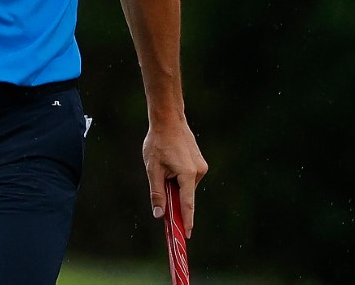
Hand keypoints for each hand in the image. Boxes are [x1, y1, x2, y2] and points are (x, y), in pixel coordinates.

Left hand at [143, 119, 207, 237]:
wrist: (168, 119)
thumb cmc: (158, 142)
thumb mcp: (152, 168)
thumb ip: (157, 193)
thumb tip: (159, 215)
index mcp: (187, 174)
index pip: (188, 204)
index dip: (187, 221)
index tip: (187, 235)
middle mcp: (199, 172)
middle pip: (186, 195)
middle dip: (175, 200)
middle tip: (161, 197)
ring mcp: (201, 166)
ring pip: (186, 186)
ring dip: (175, 186)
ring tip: (162, 167)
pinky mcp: (200, 162)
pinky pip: (189, 177)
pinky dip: (179, 179)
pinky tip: (169, 164)